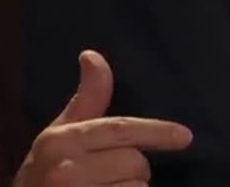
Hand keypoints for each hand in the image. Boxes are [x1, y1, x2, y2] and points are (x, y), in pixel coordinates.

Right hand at [14, 50, 192, 185]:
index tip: (185, 137)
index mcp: (60, 140)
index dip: (157, 132)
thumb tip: (93, 55)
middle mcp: (66, 169)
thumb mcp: (59, 135)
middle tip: (106, 178)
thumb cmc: (44, 175)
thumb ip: (86, 100)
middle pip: (135, 162)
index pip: (120, 130)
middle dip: (133, 170)